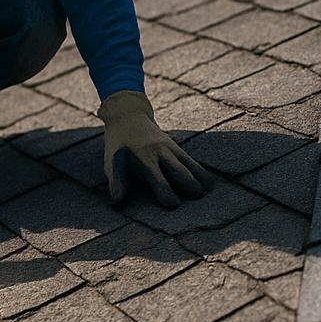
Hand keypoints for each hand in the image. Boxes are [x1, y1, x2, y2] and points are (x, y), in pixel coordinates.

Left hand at [98, 90, 213, 207]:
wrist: (129, 117)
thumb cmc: (118, 145)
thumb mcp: (111, 161)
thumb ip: (117, 181)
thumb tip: (119, 200)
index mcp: (142, 159)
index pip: (156, 178)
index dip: (165, 192)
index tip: (173, 205)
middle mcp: (159, 153)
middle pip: (178, 170)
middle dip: (188, 184)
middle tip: (196, 197)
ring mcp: (170, 148)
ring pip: (188, 164)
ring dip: (198, 178)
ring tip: (206, 192)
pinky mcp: (176, 147)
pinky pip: (191, 160)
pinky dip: (200, 171)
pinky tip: (209, 183)